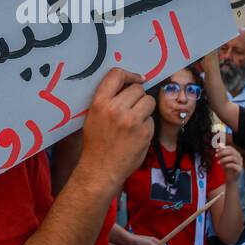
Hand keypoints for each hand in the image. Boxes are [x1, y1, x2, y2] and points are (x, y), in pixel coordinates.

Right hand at [77, 68, 154, 192]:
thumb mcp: (92, 117)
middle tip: (132, 108)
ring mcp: (132, 121)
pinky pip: (151, 119)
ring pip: (149, 101)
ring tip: (135, 120)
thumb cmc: (96, 143)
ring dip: (144, 108)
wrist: (101, 170)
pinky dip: (146, 126)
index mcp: (100, 104)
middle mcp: (116, 110)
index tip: (136, 79)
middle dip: (137, 96)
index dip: (129, 74)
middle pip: (137, 88)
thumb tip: (128, 84)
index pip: (116, 75)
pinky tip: (136, 135)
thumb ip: (107, 100)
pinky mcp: (145, 133)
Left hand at [215, 143, 242, 177]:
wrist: (231, 179)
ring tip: (218, 163)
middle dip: (222, 153)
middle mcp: (239, 158)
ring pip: (233, 158)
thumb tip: (219, 145)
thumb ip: (222, 153)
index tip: (216, 151)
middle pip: (231, 152)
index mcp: (236, 154)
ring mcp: (240, 163)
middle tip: (216, 156)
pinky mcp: (239, 169)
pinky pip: (234, 165)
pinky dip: (227, 165)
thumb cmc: (227, 169)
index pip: (230, 148)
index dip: (223, 148)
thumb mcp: (223, 160)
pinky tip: (222, 167)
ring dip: (224, 159)